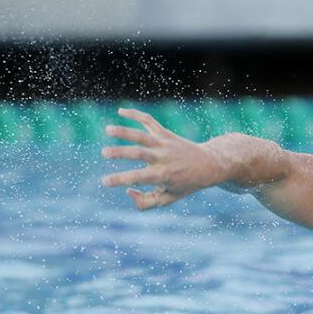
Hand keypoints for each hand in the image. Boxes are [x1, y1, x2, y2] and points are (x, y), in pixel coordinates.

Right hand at [99, 108, 227, 209]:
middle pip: (138, 153)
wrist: (209, 165)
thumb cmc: (186, 184)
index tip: (104, 182)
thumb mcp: (168, 199)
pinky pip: (149, 121)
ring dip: (124, 131)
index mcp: (163, 175)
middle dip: (120, 152)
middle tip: (104, 153)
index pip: (137, 177)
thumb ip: (146, 202)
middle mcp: (163, 158)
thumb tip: (128, 191)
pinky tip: (121, 111)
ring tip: (107, 129)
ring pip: (142, 135)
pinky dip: (136, 114)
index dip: (119, 180)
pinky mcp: (166, 133)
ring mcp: (164, 144)